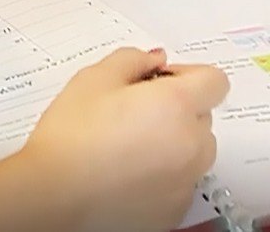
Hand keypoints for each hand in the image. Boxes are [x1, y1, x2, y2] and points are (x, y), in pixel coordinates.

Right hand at [22, 48, 227, 230]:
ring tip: (129, 146)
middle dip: (177, 110)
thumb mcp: (94, 79)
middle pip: (203, 117)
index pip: (215, 81)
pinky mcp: (174, 209)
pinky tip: (127, 173)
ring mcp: (186, 181)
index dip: (189, 76)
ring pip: (194, 152)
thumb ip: (132, 59)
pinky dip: (163, 176)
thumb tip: (155, 61)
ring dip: (174, 144)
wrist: (54, 196)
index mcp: (176, 104)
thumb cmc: (70, 137)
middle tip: (134, 113)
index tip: (161, 81)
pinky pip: (180, 183)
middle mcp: (191, 143)